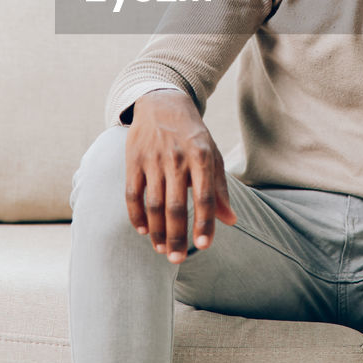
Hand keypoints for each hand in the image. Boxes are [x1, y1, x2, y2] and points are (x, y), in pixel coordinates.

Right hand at [125, 90, 236, 263]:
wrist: (163, 104)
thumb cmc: (193, 136)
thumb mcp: (212, 156)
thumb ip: (219, 189)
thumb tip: (231, 221)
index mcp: (201, 157)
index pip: (204, 197)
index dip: (205, 223)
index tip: (204, 245)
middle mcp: (177, 159)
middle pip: (176, 206)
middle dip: (176, 236)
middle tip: (177, 259)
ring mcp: (153, 159)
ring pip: (153, 203)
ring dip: (157, 230)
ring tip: (161, 249)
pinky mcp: (133, 160)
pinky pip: (132, 193)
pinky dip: (136, 215)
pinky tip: (143, 230)